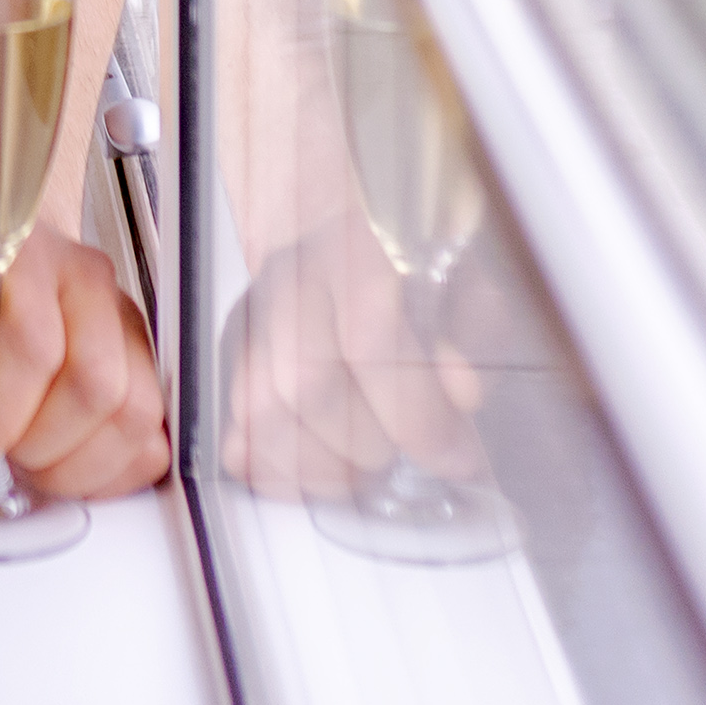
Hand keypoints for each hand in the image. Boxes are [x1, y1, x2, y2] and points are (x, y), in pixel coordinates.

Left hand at [0, 190, 171, 499]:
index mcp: (23, 256)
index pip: (33, 344)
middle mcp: (85, 283)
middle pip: (94, 383)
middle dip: (35, 444)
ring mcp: (122, 322)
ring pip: (133, 411)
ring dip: (73, 463)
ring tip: (26, 460)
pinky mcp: (140, 362)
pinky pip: (153, 433)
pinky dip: (111, 471)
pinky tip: (65, 467)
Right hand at [218, 217, 481, 500]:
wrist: (328, 231)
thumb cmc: (409, 265)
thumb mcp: (467, 283)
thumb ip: (476, 335)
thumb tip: (463, 394)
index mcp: (354, 249)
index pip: (370, 341)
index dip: (416, 415)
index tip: (457, 457)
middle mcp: (291, 282)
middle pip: (306, 385)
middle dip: (368, 444)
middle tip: (404, 455)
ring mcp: (250, 323)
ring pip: (263, 418)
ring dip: (325, 468)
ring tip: (367, 469)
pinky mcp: (229, 362)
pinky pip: (239, 439)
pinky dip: (282, 473)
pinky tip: (325, 470)